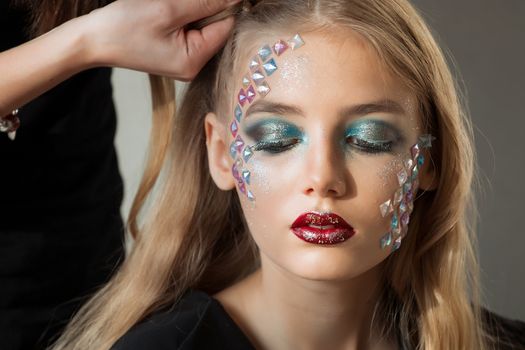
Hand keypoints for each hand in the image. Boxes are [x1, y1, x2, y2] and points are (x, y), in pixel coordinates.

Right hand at [83, 0, 240, 79]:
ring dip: (192, 10)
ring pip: (202, 27)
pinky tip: (168, 12)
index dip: (223, 4)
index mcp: (194, 61)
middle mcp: (193, 66)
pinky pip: (189, 31)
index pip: (226, 27)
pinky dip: (183, 16)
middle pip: (216, 28)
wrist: (93, 40)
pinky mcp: (175, 54)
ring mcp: (184, 61)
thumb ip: (205, 2)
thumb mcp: (168, 9)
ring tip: (168, 9)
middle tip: (177, 4)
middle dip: (205, 7)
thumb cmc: (124, 27)